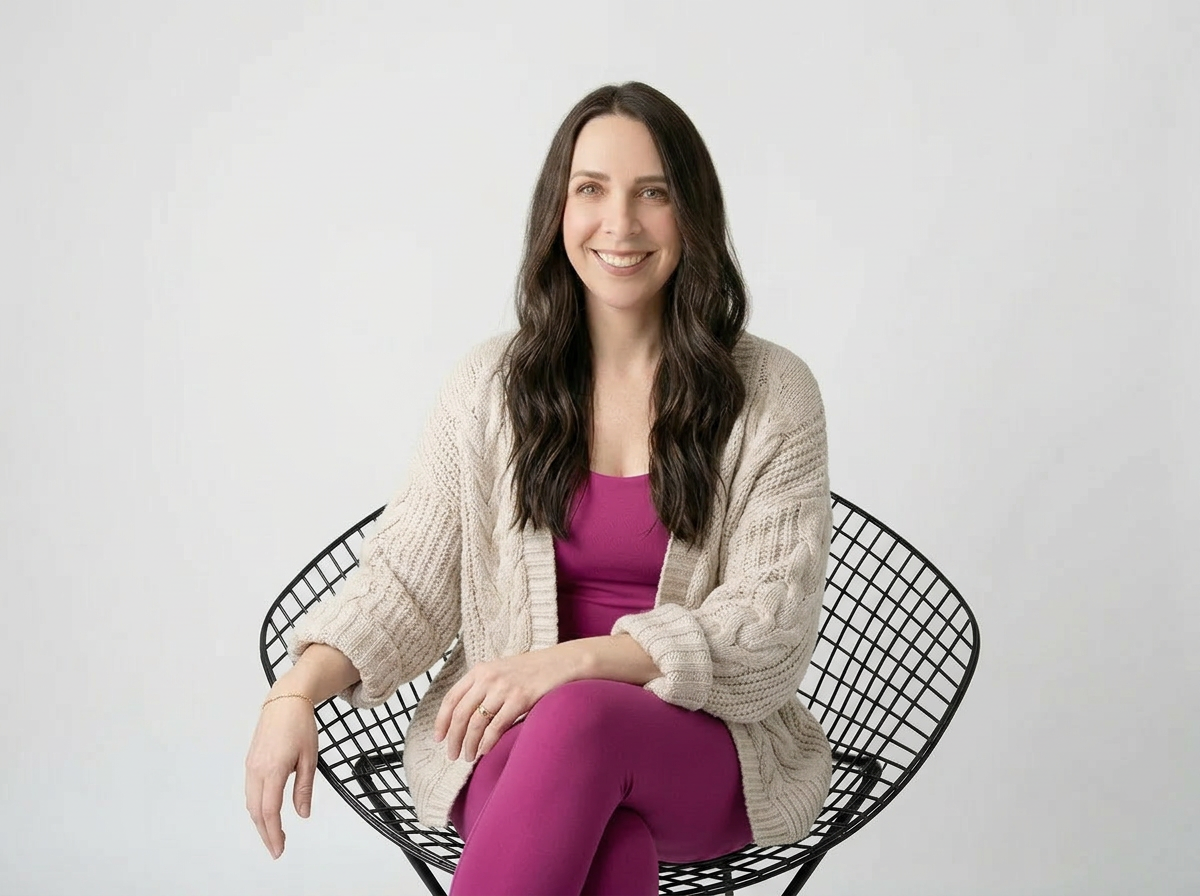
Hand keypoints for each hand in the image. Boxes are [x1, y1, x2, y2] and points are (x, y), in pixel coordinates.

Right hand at [244, 696, 317, 859]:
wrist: (286, 701)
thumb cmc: (299, 725)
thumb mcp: (309, 758)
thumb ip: (304, 788)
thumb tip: (302, 813)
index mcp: (273, 770)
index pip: (270, 811)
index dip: (273, 833)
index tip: (279, 848)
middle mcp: (257, 770)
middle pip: (256, 812)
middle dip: (265, 834)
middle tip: (276, 848)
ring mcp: (251, 766)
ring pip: (251, 803)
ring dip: (260, 822)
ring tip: (272, 834)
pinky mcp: (250, 762)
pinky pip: (250, 791)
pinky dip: (256, 807)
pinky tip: (266, 812)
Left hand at [433, 645, 576, 761]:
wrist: (561, 663)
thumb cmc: (531, 671)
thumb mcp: (500, 671)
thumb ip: (482, 686)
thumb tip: (465, 716)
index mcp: (480, 670)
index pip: (452, 698)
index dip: (442, 721)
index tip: (439, 738)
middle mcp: (488, 678)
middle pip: (461, 714)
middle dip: (454, 738)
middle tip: (452, 755)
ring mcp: (504, 688)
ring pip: (476, 723)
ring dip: (469, 744)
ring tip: (468, 757)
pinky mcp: (520, 699)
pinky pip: (496, 726)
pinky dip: (487, 742)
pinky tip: (484, 751)